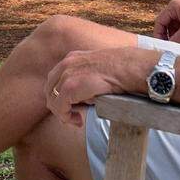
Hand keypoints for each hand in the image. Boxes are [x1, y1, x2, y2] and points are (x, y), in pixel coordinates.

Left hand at [44, 48, 158, 126]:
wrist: (129, 68)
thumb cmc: (121, 71)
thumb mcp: (98, 70)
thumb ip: (86, 80)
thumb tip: (84, 99)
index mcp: (72, 58)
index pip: (55, 79)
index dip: (60, 95)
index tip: (72, 106)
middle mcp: (66, 64)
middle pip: (50, 89)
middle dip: (58, 105)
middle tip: (73, 116)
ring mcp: (67, 75)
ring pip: (53, 100)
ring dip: (63, 113)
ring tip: (76, 120)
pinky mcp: (70, 87)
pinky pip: (59, 107)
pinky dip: (66, 117)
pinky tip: (78, 120)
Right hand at [154, 0, 179, 43]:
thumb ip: (178, 38)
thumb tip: (170, 48)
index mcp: (173, 7)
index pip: (159, 22)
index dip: (158, 34)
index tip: (160, 44)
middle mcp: (176, 7)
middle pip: (165, 23)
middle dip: (166, 35)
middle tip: (168, 46)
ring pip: (173, 25)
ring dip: (174, 34)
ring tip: (177, 44)